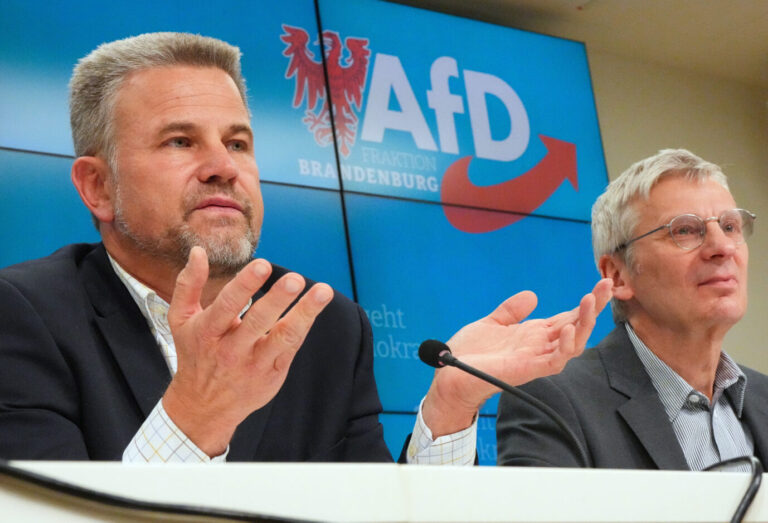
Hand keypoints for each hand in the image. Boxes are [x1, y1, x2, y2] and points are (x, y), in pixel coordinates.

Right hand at [163, 247, 332, 455]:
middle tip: (295, 279)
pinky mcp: (274, 373)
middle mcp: (232, 349)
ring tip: (323, 291)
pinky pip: (292, 347)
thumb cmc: (195, 353)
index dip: (245, 285)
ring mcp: (255, 363)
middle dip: (278, 299)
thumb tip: (198, 251)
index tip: (262, 265)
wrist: (202, 406)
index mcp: (208, 331)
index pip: (227, 305)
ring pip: (283, 337)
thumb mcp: (181, 320)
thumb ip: (188, 284)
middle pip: (258, 321)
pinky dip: (305, 326)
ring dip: (305, 313)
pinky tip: (316, 306)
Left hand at [422, 278, 612, 436]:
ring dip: (584, 323)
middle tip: (607, 286)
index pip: (568, 316)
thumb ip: (512, 311)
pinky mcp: (528, 369)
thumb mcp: (492, 323)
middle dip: (594, 308)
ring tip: (590, 301)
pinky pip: (555, 360)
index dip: (586, 303)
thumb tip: (532, 295)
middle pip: (577, 327)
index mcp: (534, 334)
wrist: (450, 373)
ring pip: (573, 343)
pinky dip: (564, 346)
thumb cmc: (470, 353)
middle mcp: (540, 346)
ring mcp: (536, 359)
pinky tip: (568, 328)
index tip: (602, 284)